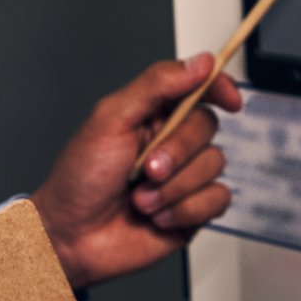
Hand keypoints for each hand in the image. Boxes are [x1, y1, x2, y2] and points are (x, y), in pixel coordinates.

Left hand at [31, 54, 244, 291]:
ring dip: (174, 187)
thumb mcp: (111, 119)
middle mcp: (172, 143)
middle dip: (177, 151)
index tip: (229, 99)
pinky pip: (217, 200)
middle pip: (208, 127)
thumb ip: (156, 84)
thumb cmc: (79, 179)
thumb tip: (199, 63)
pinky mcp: (193, 210)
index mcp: (153, 114)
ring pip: (214, 165)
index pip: (198, 88)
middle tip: (146, 169)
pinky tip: (157, 216)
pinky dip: (185, 210)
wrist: (71, 237)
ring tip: (141, 199)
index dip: (219, 87)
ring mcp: (184, 177)